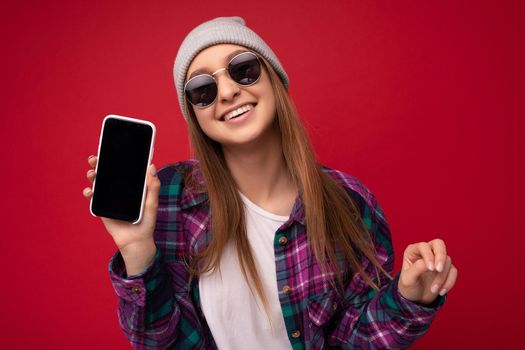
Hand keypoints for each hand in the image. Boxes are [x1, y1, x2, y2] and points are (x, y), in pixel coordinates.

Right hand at [82, 155, 159, 274]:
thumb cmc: (147, 222)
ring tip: (92, 172)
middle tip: (95, 158)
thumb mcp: (152, 203)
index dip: (117, 156)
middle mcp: (120, 189)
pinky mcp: (102, 207)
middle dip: (100, 163)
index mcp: (132, 185)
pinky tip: (90, 190)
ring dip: (93, 174)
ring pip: (99, 182)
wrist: (135, 241)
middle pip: (108, 172)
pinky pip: (93, 197)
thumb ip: (153, 186)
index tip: (112, 146)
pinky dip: (89, 192)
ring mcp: (110, 197)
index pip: (124, 167)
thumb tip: (151, 165)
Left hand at [397, 239, 457, 305]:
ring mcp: (437, 259)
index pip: (424, 246)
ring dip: (442, 277)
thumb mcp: (408, 279)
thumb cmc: (409, 286)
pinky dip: (449, 282)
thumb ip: (417, 269)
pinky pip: (453, 271)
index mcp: (413, 251)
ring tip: (433, 290)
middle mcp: (426, 252)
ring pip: (447, 261)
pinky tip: (441, 292)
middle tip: (439, 269)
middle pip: (439, 244)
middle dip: (441, 256)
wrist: (416, 298)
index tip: (431, 269)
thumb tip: (430, 263)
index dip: (428, 255)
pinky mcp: (446, 268)